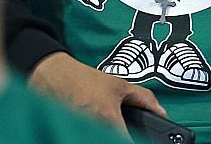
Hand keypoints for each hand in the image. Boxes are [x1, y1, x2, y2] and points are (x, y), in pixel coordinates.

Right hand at [30, 52, 165, 135]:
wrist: (50, 74)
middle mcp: (93, 130)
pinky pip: (85, 138)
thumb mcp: (117, 84)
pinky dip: (89, 135)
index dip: (135, 141)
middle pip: (112, 142)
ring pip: (96, 140)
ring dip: (102, 136)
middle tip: (119, 130)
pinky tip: (90, 130)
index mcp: (109, 119)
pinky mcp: (70, 134)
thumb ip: (144, 98)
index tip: (137, 138)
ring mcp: (79, 134)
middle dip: (118, 137)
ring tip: (104, 128)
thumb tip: (161, 112)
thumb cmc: (81, 79)